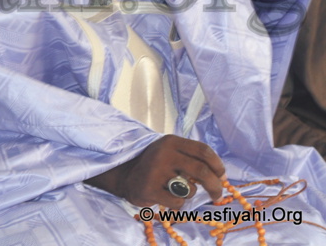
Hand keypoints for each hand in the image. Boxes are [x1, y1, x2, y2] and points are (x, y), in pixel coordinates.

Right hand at [86, 135, 225, 208]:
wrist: (125, 175)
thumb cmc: (155, 166)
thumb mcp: (170, 153)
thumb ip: (192, 159)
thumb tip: (220, 176)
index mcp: (171, 142)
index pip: (203, 151)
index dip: (217, 165)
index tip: (221, 176)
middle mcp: (163, 153)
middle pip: (202, 171)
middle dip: (215, 186)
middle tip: (216, 195)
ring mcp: (155, 171)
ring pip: (190, 190)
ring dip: (189, 194)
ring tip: (176, 190)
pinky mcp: (150, 189)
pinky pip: (178, 202)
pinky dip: (177, 204)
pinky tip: (166, 197)